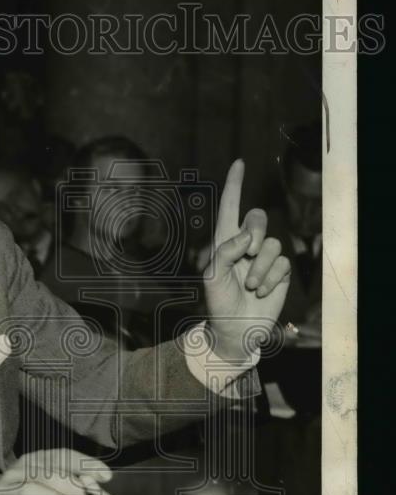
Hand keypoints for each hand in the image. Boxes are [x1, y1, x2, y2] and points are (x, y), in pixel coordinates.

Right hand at [0, 449, 117, 494]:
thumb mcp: (42, 494)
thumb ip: (68, 492)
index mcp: (31, 462)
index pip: (60, 456)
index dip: (84, 464)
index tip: (107, 477)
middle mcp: (16, 472)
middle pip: (52, 475)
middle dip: (82, 490)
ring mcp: (2, 492)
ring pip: (34, 491)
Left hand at [204, 159, 290, 361]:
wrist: (234, 331)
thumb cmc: (218, 304)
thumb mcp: (212, 277)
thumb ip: (224, 252)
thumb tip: (247, 237)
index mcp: (223, 242)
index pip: (229, 207)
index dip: (234, 185)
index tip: (239, 163)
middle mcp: (244, 246)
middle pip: (257, 217)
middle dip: (254, 231)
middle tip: (247, 253)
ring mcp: (263, 259)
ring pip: (272, 243)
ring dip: (260, 267)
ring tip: (250, 285)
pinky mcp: (278, 273)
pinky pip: (282, 263)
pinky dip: (271, 278)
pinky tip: (261, 292)